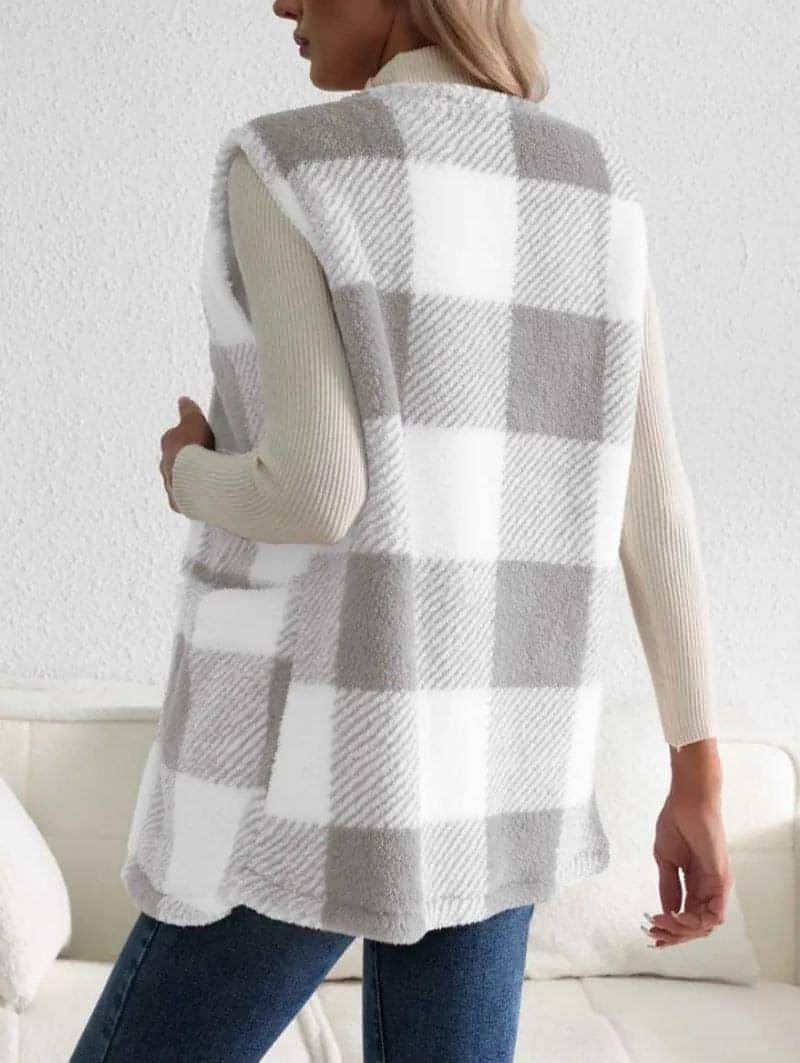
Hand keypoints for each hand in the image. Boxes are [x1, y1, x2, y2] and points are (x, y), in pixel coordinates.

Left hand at [159, 396, 214, 511]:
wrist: (196, 480)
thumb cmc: (195, 449)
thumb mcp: (195, 422)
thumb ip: (189, 411)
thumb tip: (183, 399)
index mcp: (168, 443)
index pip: (175, 439)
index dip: (188, 440)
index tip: (199, 441)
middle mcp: (164, 466)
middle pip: (174, 462)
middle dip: (186, 462)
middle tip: (205, 462)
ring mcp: (171, 485)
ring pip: (179, 481)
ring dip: (190, 481)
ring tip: (208, 481)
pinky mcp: (180, 503)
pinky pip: (187, 499)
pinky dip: (195, 496)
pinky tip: (207, 496)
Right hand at [645, 742, 732, 948]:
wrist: (686, 802)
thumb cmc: (676, 824)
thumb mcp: (667, 861)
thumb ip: (669, 888)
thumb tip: (666, 912)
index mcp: (696, 886)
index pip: (688, 918)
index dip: (671, 930)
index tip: (651, 932)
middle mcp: (709, 890)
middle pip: (697, 927)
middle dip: (675, 935)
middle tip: (654, 933)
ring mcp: (717, 886)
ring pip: (706, 926)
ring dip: (683, 931)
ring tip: (662, 923)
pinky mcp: (721, 881)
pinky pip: (715, 914)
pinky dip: (696, 923)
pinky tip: (676, 917)